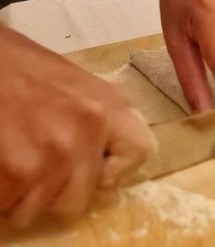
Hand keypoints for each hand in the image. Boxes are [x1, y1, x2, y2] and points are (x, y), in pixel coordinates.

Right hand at [0, 27, 152, 227]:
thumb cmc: (21, 67)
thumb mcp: (74, 83)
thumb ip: (94, 120)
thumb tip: (104, 162)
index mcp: (105, 105)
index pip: (140, 152)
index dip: (113, 167)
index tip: (94, 165)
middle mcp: (84, 133)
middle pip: (79, 199)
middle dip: (54, 190)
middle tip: (35, 160)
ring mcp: (51, 158)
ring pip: (37, 209)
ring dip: (21, 193)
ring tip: (13, 156)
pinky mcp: (17, 174)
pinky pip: (8, 207)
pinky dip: (0, 194)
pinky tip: (0, 162)